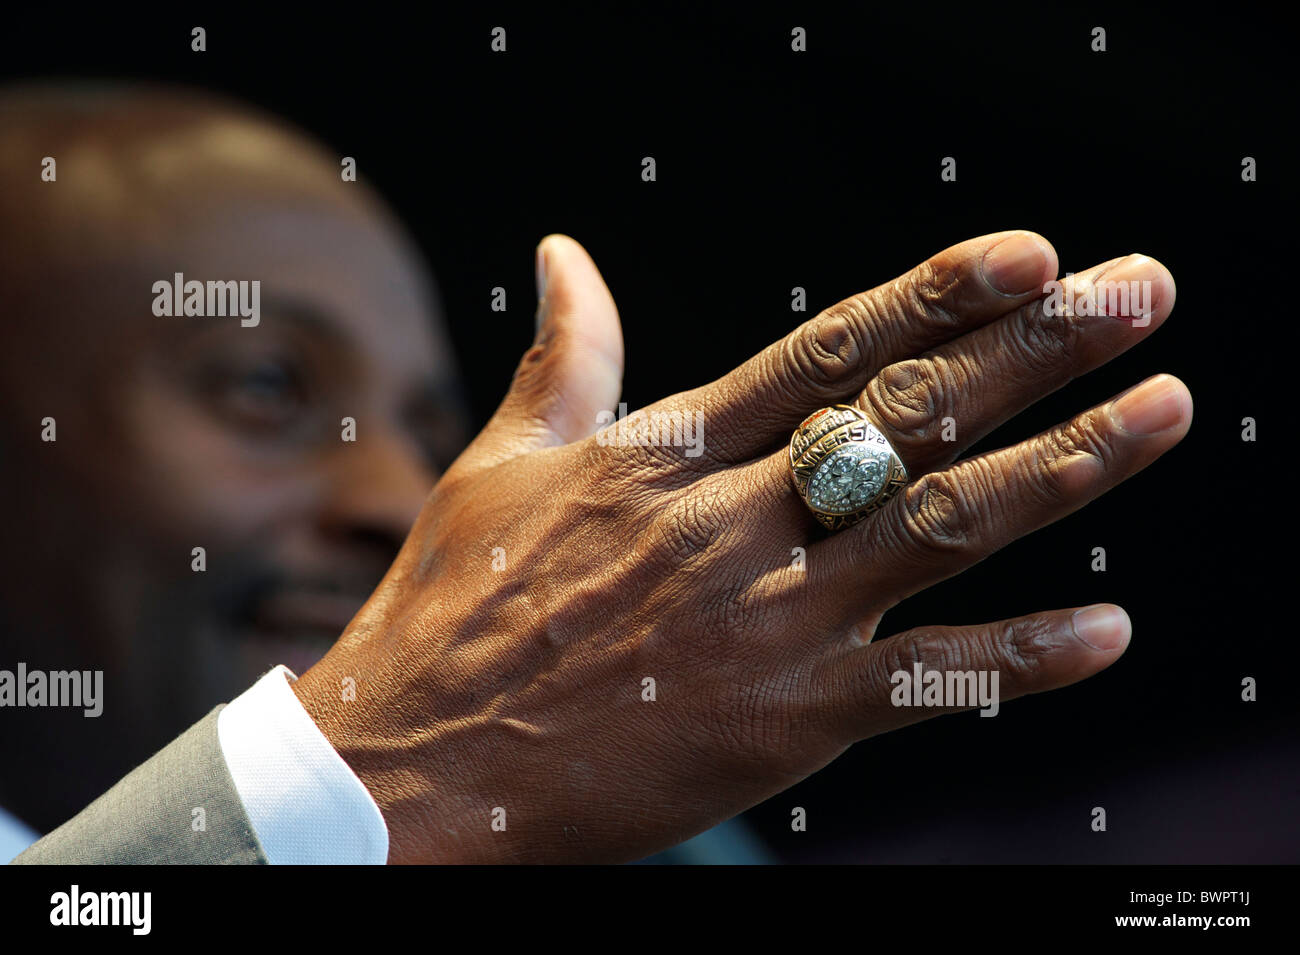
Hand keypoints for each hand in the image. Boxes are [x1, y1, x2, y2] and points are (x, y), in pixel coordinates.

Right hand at [293, 231, 1188, 862]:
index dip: (930, 298)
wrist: (411, 769)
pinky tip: (1110, 632)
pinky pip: (921, 686)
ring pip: (938, 529)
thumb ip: (562, 359)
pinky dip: (1018, 661)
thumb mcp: (504, 466)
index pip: (821, 353)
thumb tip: (561, 250)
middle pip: (905, 419)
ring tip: (1162, 410)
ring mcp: (761, 624)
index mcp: (662, 456)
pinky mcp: (779, 724)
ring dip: (1063, 469)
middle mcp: (727, 525)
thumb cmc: (450, 612)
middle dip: (1034, 350)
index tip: (1025, 253)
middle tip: (1139, 294)